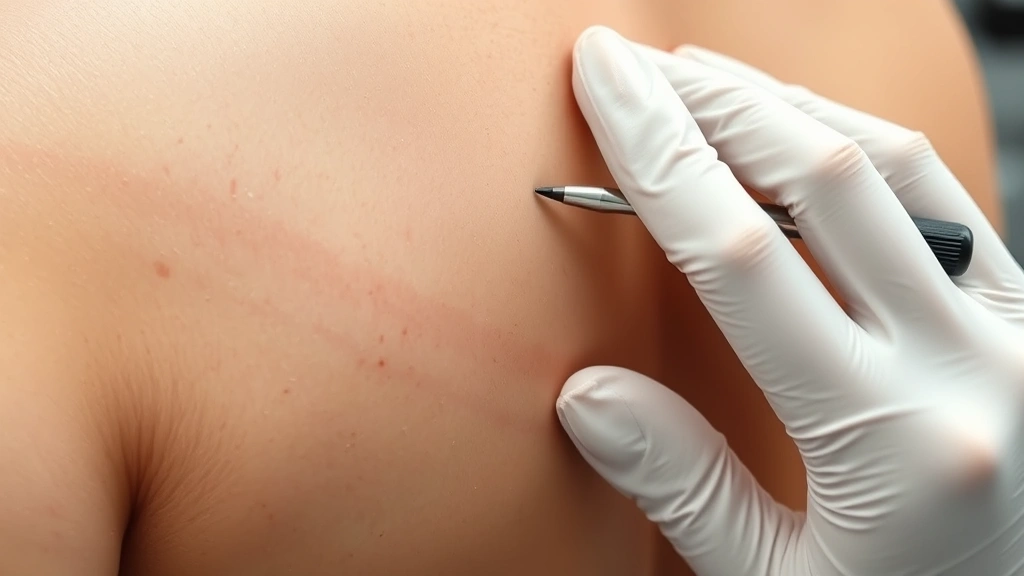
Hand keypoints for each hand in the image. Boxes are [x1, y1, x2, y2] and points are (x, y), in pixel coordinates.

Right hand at [555, 26, 1023, 575]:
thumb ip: (685, 489)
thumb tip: (587, 394)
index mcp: (889, 438)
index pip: (740, 258)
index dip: (659, 155)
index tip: (604, 81)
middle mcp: (968, 364)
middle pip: (823, 181)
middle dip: (715, 104)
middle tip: (637, 64)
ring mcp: (1017, 333)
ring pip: (896, 168)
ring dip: (785, 111)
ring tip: (704, 83)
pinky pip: (944, 202)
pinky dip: (861, 150)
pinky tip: (805, 139)